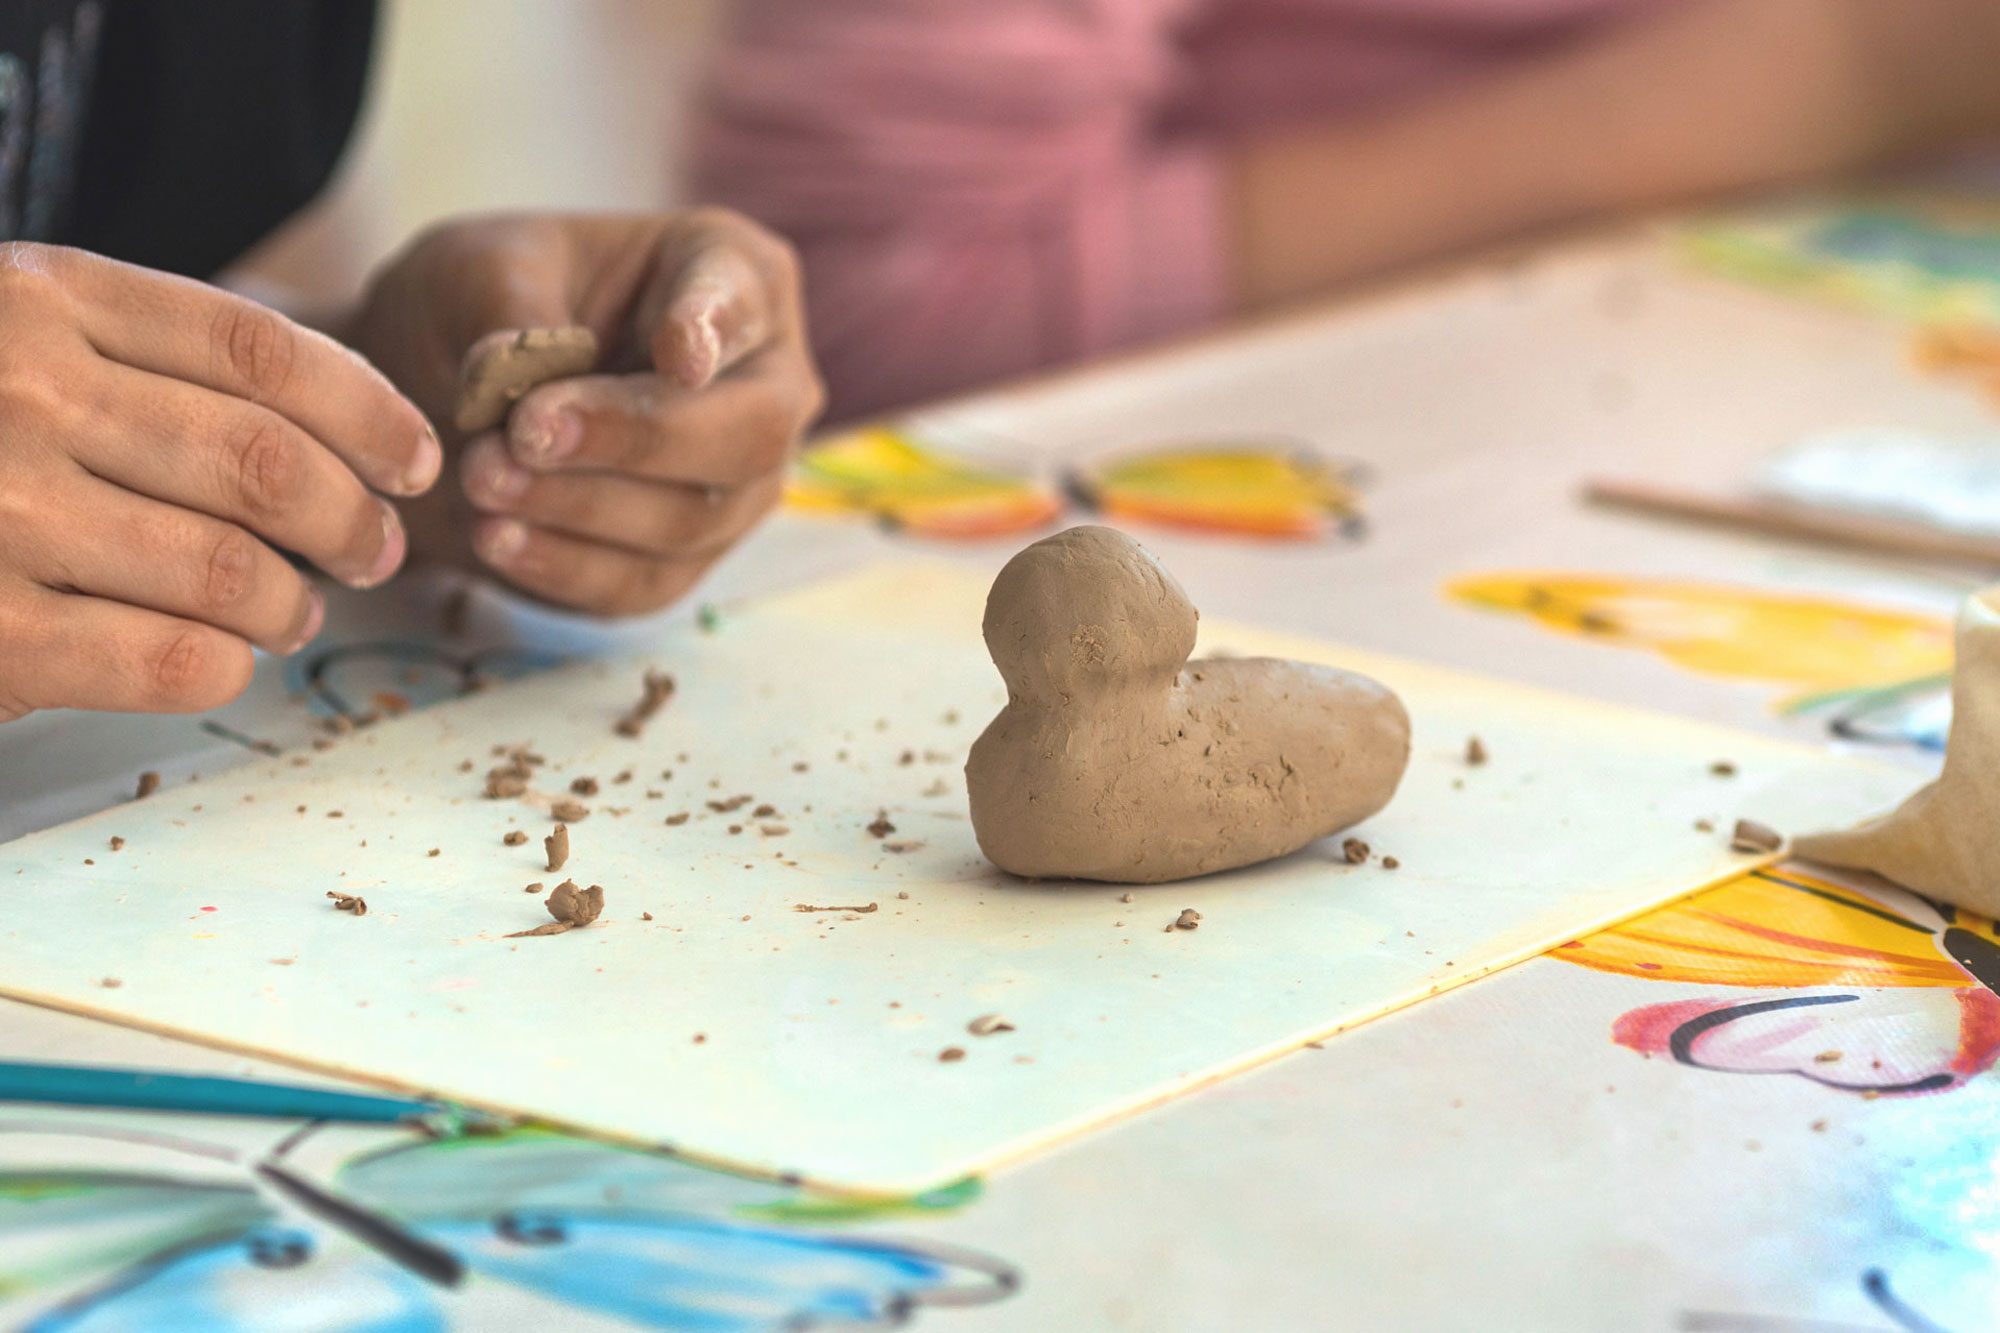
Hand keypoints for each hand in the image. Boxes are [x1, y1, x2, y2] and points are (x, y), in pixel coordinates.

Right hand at [0, 244, 437, 721]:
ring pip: (233, 569)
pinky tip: (217, 658)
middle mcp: (20, 390)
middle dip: (350, 521)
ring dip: (292, 605)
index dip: (368, 411)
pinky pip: (173, 658)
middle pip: (266, 463)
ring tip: (291, 613)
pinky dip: (224, 665)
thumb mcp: (18, 339)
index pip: (262, 350)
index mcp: (41, 300)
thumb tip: (351, 434)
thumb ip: (144, 357)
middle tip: (369, 552)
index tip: (417, 459)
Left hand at [349, 210, 823, 616]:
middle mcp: (764, 387)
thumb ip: (504, 314)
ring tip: (480, 479)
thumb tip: (505, 375)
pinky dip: (567, 566)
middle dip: (637, 439)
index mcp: (736, 275)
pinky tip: (498, 538)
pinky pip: (645, 583)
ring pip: (696, 517)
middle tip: (526, 431)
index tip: (678, 355)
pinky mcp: (683, 561)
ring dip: (581, 506)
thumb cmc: (493, 299)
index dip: (717, 332)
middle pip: (751, 434)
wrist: (449, 387)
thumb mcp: (478, 270)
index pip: (743, 304)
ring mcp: (737, 485)